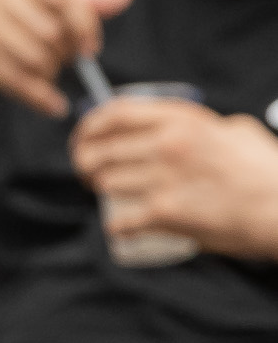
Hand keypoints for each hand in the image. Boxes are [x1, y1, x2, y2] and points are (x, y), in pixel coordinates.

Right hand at [0, 0, 132, 116]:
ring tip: (44, 76)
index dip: (86, 27)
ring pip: (38, 57)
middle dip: (63, 53)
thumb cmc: (5, 23)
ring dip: (49, 74)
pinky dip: (41, 98)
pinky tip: (52, 105)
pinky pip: (20, 80)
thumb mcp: (40, 4)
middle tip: (58, 62)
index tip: (91, 49)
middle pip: (52, 30)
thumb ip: (82, 0)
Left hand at [72, 98, 277, 258]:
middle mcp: (167, 144)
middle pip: (101, 151)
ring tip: (112, 196)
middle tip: (89, 173)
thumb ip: (207, 126)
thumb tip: (186, 128)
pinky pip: (120, 220)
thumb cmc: (268, 171)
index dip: (88, 126)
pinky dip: (117, 227)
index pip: (113, 114)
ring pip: (105, 183)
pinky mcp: (165, 213)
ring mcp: (163, 178)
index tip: (83, 137)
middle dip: (87, 164)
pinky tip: (121, 229)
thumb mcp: (237, 132)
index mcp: (182, 120)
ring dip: (103, 192)